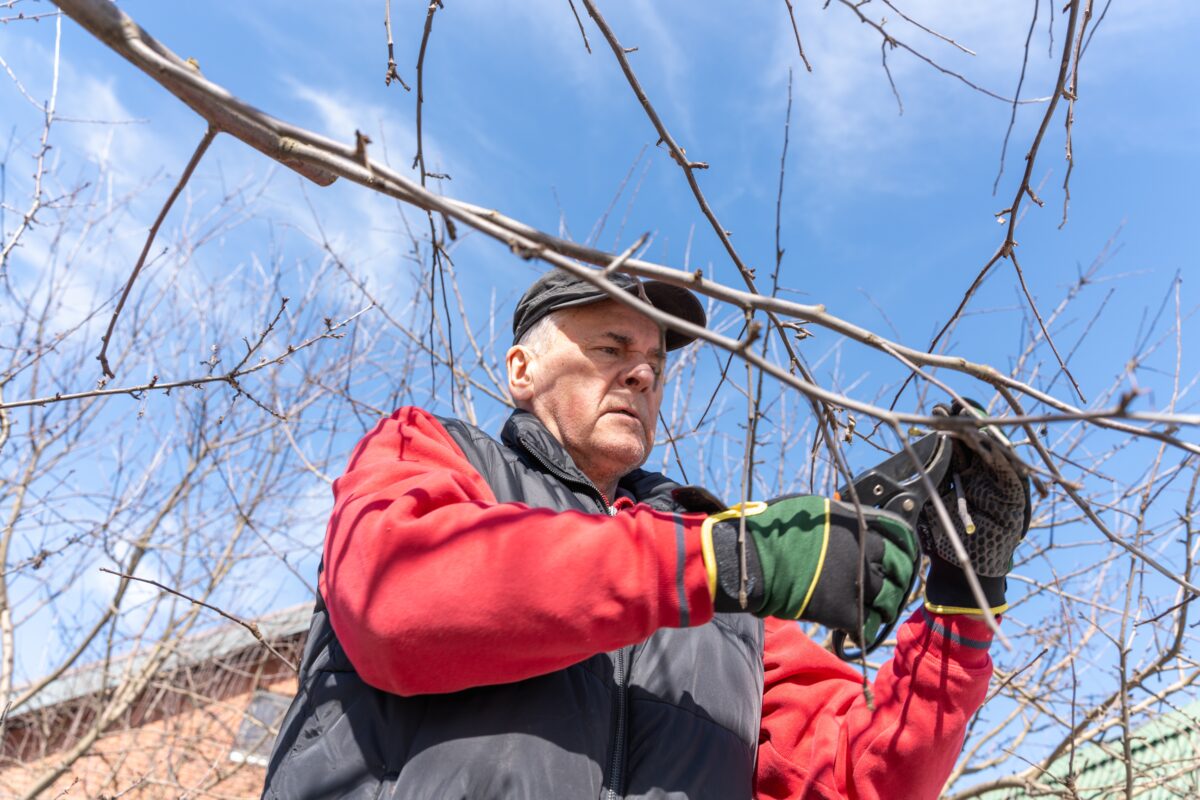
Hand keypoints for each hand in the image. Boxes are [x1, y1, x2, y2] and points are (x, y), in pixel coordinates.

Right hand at [702, 495, 917, 644]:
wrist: (755, 561)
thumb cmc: (772, 531)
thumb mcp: (810, 509)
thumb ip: (835, 518)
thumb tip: (843, 521)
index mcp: (857, 524)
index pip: (896, 536)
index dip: (900, 549)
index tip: (900, 557)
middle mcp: (865, 550)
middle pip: (899, 568)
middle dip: (898, 577)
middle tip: (893, 586)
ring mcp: (858, 581)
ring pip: (888, 598)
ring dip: (885, 605)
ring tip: (878, 611)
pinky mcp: (847, 609)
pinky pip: (867, 623)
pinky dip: (864, 628)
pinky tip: (856, 630)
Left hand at [918, 399, 1031, 613]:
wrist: (963, 571)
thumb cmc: (945, 539)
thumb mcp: (930, 503)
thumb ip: (926, 481)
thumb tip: (907, 454)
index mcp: (961, 474)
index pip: (957, 444)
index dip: (948, 427)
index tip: (937, 412)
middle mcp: (981, 475)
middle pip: (976, 443)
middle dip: (964, 424)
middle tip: (950, 409)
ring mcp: (998, 484)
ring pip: (993, 453)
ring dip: (982, 436)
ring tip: (969, 421)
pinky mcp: (1014, 498)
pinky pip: (1011, 474)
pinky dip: (1002, 458)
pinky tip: (990, 443)